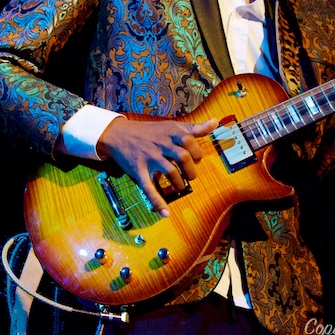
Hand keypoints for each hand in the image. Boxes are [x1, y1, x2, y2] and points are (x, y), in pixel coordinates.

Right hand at [97, 116, 218, 217]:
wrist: (119, 134)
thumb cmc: (149, 131)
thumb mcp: (171, 126)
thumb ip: (194, 128)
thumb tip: (215, 122)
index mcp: (170, 132)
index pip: (189, 141)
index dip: (197, 152)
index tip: (196, 159)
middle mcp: (160, 144)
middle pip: (183, 157)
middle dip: (191, 170)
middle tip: (190, 175)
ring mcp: (149, 157)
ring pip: (170, 172)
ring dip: (179, 183)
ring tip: (180, 186)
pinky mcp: (138, 170)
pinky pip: (149, 187)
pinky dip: (158, 201)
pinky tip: (165, 213)